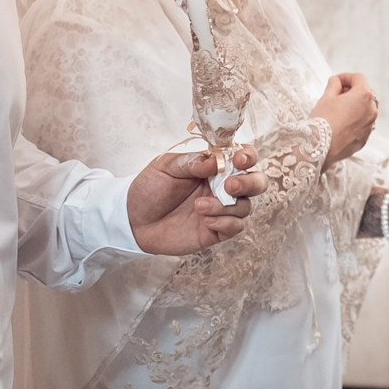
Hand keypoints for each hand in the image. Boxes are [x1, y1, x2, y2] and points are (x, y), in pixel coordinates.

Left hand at [127, 146, 255, 254]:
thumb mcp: (167, 166)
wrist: (132, 220)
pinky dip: (225, 222)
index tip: (240, 159)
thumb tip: (217, 161)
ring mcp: (221, 210)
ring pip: (246, 207)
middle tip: (230, 186)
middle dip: (250, 183)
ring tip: (199, 207)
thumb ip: (193, 162)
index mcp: (214, 167)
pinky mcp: (216, 231)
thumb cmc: (149, 188)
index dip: (248, 156)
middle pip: (257, 183)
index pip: (243, 158)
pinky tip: (204, 220)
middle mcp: (222, 187)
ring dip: (227, 206)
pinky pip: (235, 227)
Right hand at [312, 72, 378, 164]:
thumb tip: (336, 81)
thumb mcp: (326, 97)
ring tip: (338, 109)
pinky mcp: (365, 138)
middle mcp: (371, 110)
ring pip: (366, 110)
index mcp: (363, 95)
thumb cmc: (322, 121)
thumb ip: (334, 85)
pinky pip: (363, 125)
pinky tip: (341, 123)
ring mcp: (370, 125)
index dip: (346, 77)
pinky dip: (355, 120)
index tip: (336, 81)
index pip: (359, 78)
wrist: (320, 148)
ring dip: (355, 106)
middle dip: (353, 91)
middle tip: (337, 94)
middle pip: (366, 93)